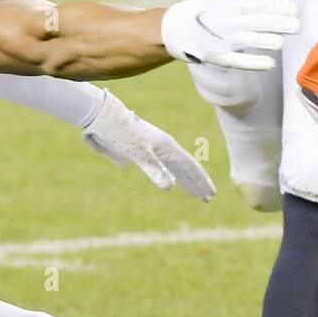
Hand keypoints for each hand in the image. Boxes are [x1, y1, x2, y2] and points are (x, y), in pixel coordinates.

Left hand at [81, 90, 216, 200]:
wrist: (106, 118)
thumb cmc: (122, 134)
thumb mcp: (138, 154)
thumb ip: (154, 170)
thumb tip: (171, 187)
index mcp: (167, 146)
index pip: (190, 166)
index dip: (201, 180)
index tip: (211, 193)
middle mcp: (166, 147)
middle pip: (187, 168)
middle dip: (197, 183)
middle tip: (209, 198)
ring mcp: (157, 148)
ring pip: (177, 167)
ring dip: (187, 181)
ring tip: (196, 194)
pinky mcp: (147, 150)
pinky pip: (166, 166)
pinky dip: (174, 176)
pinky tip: (175, 181)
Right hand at [161, 0, 299, 70]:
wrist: (179, 28)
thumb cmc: (205, 1)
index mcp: (231, 2)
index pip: (262, 4)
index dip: (281, 7)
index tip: (295, 10)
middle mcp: (230, 21)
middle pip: (264, 23)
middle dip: (285, 24)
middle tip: (297, 25)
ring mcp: (225, 40)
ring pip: (257, 42)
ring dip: (273, 42)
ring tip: (280, 39)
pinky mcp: (221, 57)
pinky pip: (244, 62)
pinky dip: (259, 63)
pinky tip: (270, 62)